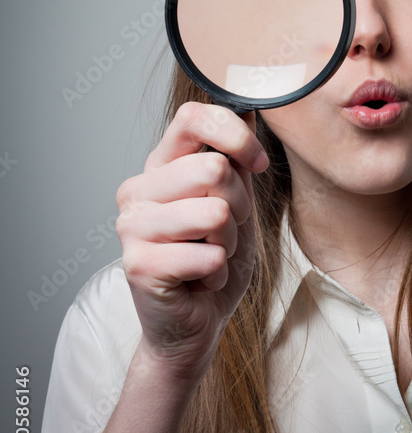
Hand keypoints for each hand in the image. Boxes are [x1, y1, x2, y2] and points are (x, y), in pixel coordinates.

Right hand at [115, 101, 268, 380]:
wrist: (197, 325)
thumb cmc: (216, 262)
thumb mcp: (236, 205)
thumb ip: (236, 162)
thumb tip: (248, 107)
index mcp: (160, 167)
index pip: (192, 118)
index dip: (235, 135)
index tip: (257, 162)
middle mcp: (138, 190)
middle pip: (214, 168)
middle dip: (240, 207)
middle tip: (226, 234)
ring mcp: (132, 226)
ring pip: (215, 212)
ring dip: (229, 244)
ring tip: (212, 258)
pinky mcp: (138, 264)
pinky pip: (209, 256)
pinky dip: (218, 274)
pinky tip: (199, 282)